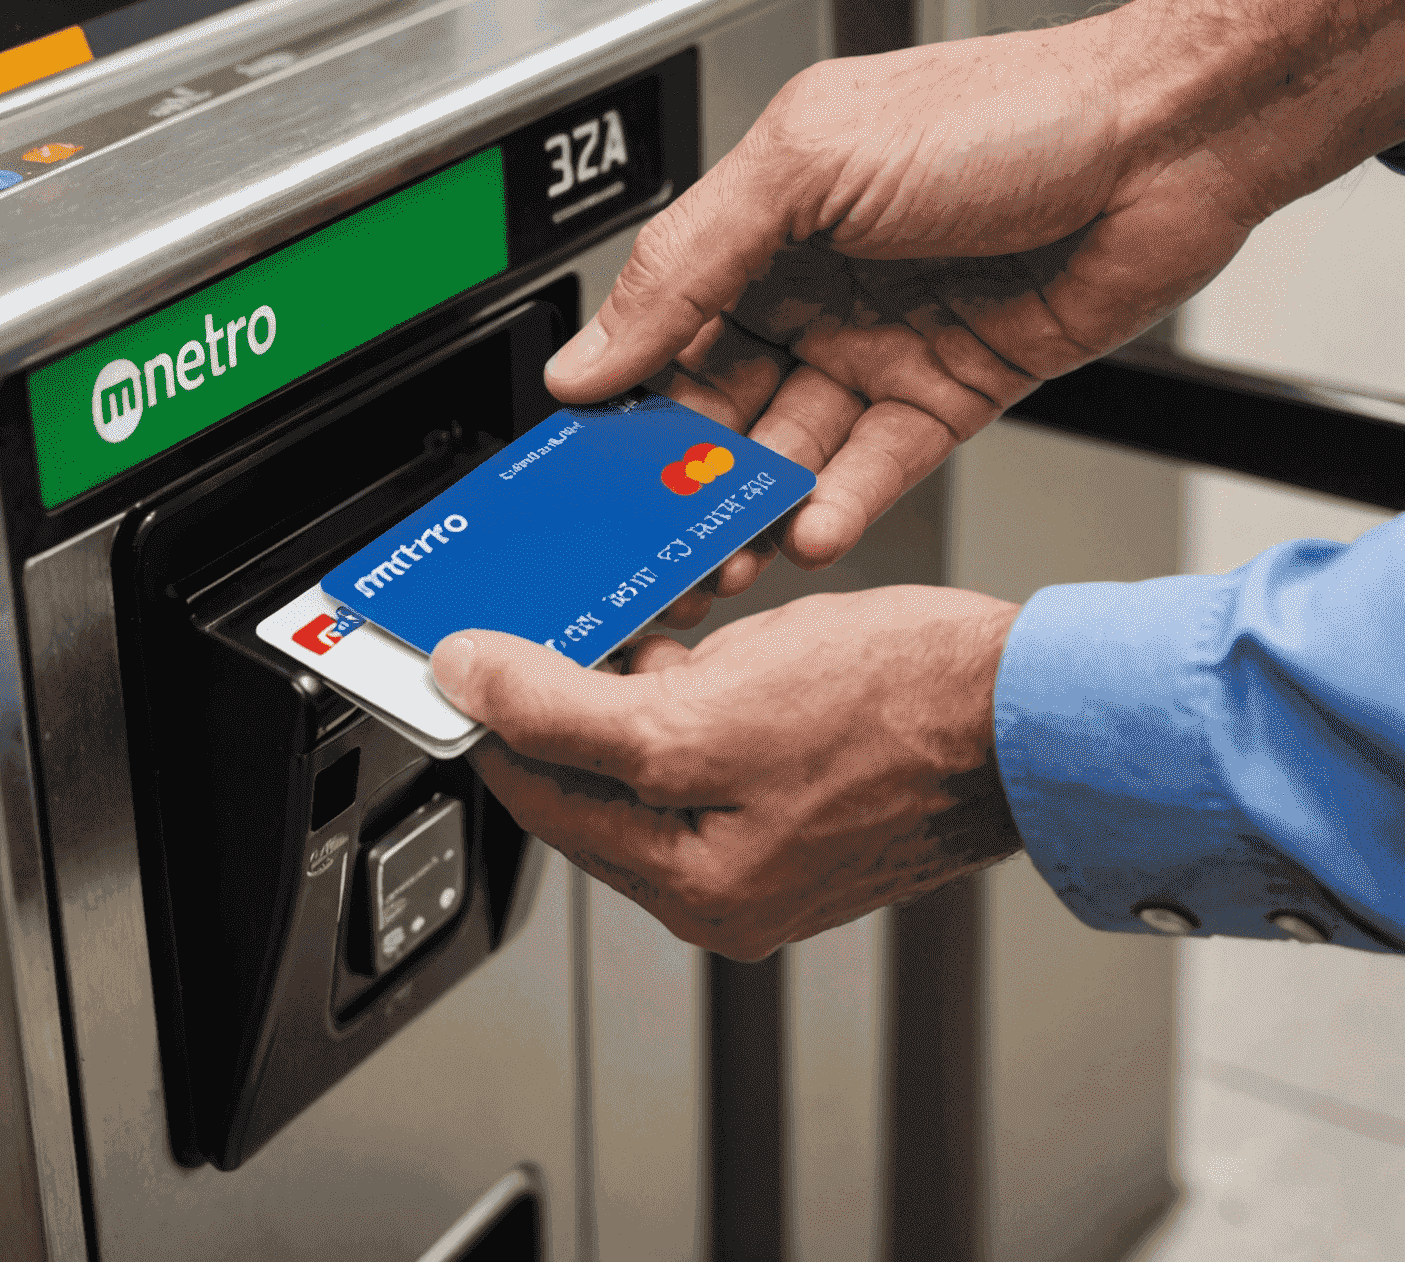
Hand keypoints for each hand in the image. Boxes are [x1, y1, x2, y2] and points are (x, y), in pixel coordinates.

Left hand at [432, 588, 1022, 958]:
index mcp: (691, 885)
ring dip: (644, 681)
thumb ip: (566, 710)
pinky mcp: (802, 800)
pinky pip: (717, 741)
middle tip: (586, 613)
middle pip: (595, 777)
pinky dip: (701, 687)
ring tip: (669, 623)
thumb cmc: (899, 713)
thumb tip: (470, 683)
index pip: (540, 794)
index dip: (499, 712)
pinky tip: (722, 642)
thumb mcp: (703, 711)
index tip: (482, 644)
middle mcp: (722, 883)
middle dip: (581, 692)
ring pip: (656, 751)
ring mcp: (767, 844)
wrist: (1029, 708)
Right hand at [545, 0, 1404, 620]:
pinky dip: (842, 504)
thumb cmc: (1004, 113)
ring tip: (728, 553)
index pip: (666, 325)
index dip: (622, 395)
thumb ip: (687, 262)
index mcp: (766, 220)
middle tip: (652, 534)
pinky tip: (812, 532)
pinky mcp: (946, 394)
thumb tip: (591, 350)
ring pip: (794, 448)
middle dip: (685, 473)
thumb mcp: (807, 163)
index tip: (582, 464)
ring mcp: (881, 345)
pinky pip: (877, 465)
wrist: (1166, 144)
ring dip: (757, 505)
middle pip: (724, 401)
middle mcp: (817, 287)